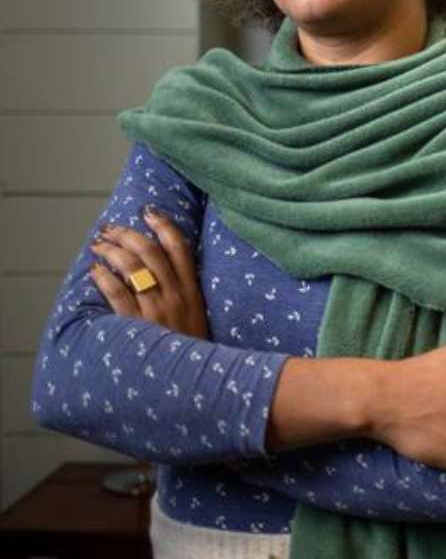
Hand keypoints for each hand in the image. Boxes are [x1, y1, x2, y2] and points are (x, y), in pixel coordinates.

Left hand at [88, 206, 209, 339]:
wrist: (191, 386)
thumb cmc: (191, 351)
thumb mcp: (198, 317)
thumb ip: (185, 293)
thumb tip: (166, 269)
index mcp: (193, 292)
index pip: (180, 248)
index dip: (164, 225)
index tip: (148, 212)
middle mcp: (176, 297)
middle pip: (151, 253)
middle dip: (129, 235)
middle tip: (112, 229)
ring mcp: (157, 311)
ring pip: (133, 268)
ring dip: (113, 251)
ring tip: (100, 246)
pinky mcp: (137, 326)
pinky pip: (118, 294)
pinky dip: (105, 278)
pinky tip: (95, 272)